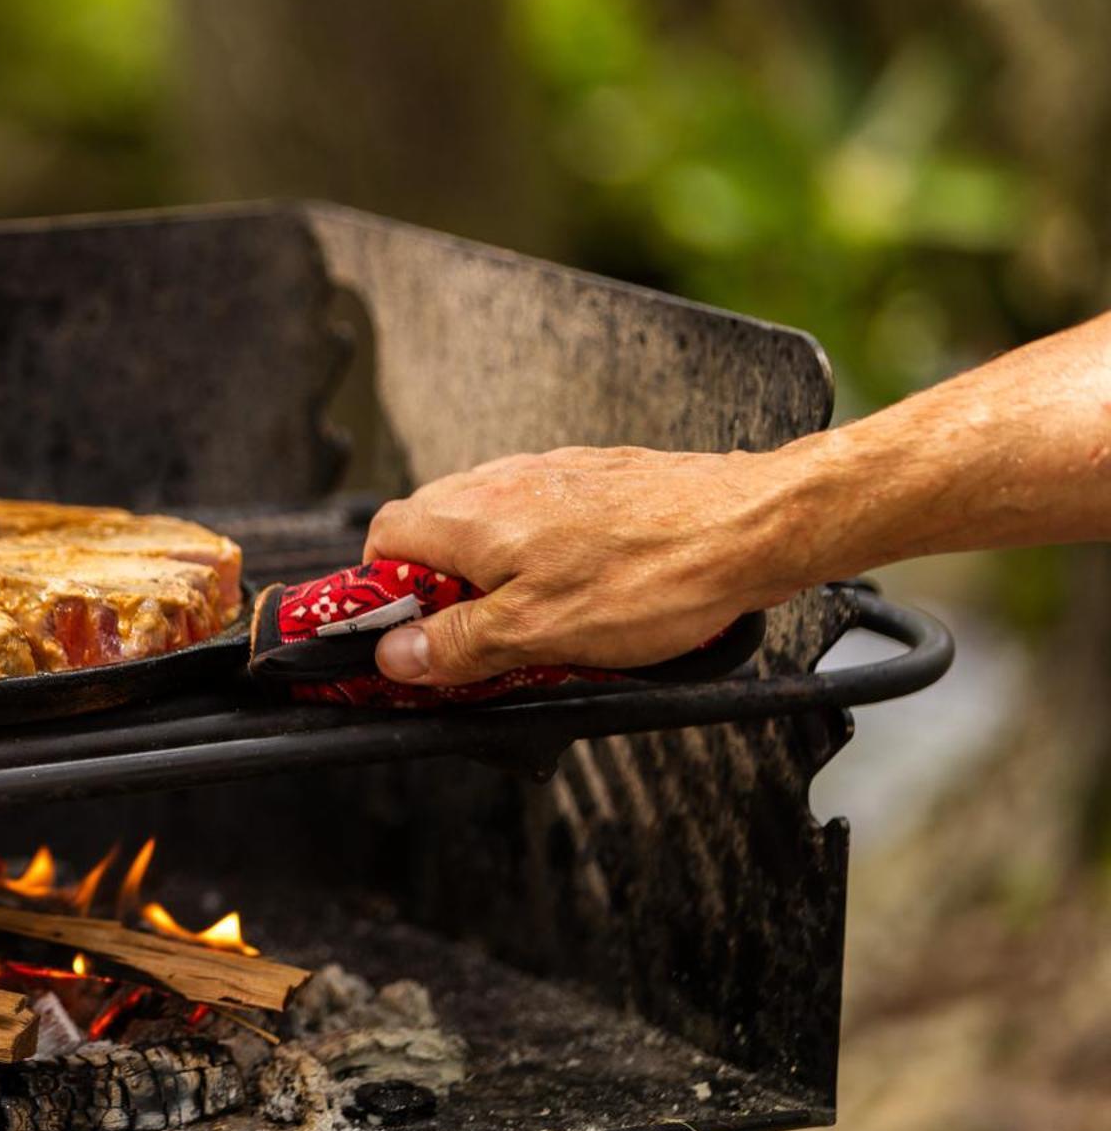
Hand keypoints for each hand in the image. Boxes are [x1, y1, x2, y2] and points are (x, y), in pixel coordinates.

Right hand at [364, 446, 811, 687]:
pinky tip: (575, 591)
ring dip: (486, 573)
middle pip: (428, 529)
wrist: (750, 525)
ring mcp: (547, 475)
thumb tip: (395, 655)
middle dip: (435, 588)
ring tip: (527, 622)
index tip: (404, 639)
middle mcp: (500, 483)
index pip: (382, 540)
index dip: (380, 593)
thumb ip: (459, 644)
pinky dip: (535, 556)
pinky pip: (535, 518)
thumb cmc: (656, 574)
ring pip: (484, 523)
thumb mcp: (540, 633)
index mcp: (473, 518)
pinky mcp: (590, 478)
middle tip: (468, 642)